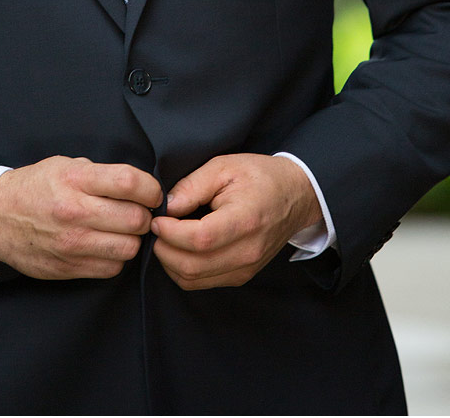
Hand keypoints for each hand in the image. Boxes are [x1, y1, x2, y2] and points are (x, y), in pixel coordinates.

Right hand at [0, 156, 162, 280]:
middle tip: (138, 212)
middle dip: (144, 216)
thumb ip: (101, 174)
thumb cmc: (35, 186)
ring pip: (129, 248)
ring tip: (121, 230)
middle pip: (136, 219)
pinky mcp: (68, 267)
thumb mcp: (65, 165)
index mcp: (76, 180)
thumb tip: (138, 187)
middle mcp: (75, 212)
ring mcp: (72, 243)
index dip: (151, 189)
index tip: (152, 193)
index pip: (130, 183)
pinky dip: (115, 258)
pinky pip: (111, 269)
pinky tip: (106, 246)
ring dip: (132, 239)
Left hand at [151, 153, 321, 289]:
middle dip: (164, 250)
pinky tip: (179, 249)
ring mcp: (246, 268)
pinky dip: (183, 270)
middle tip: (155, 229)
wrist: (295, 195)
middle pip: (192, 266)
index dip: (170, 232)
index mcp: (245, 220)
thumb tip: (166, 207)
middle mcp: (247, 251)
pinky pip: (203, 282)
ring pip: (194, 280)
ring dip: (170, 263)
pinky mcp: (242, 275)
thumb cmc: (260, 176)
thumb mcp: (224, 167)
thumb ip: (192, 186)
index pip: (199, 239)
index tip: (157, 219)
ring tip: (165, 238)